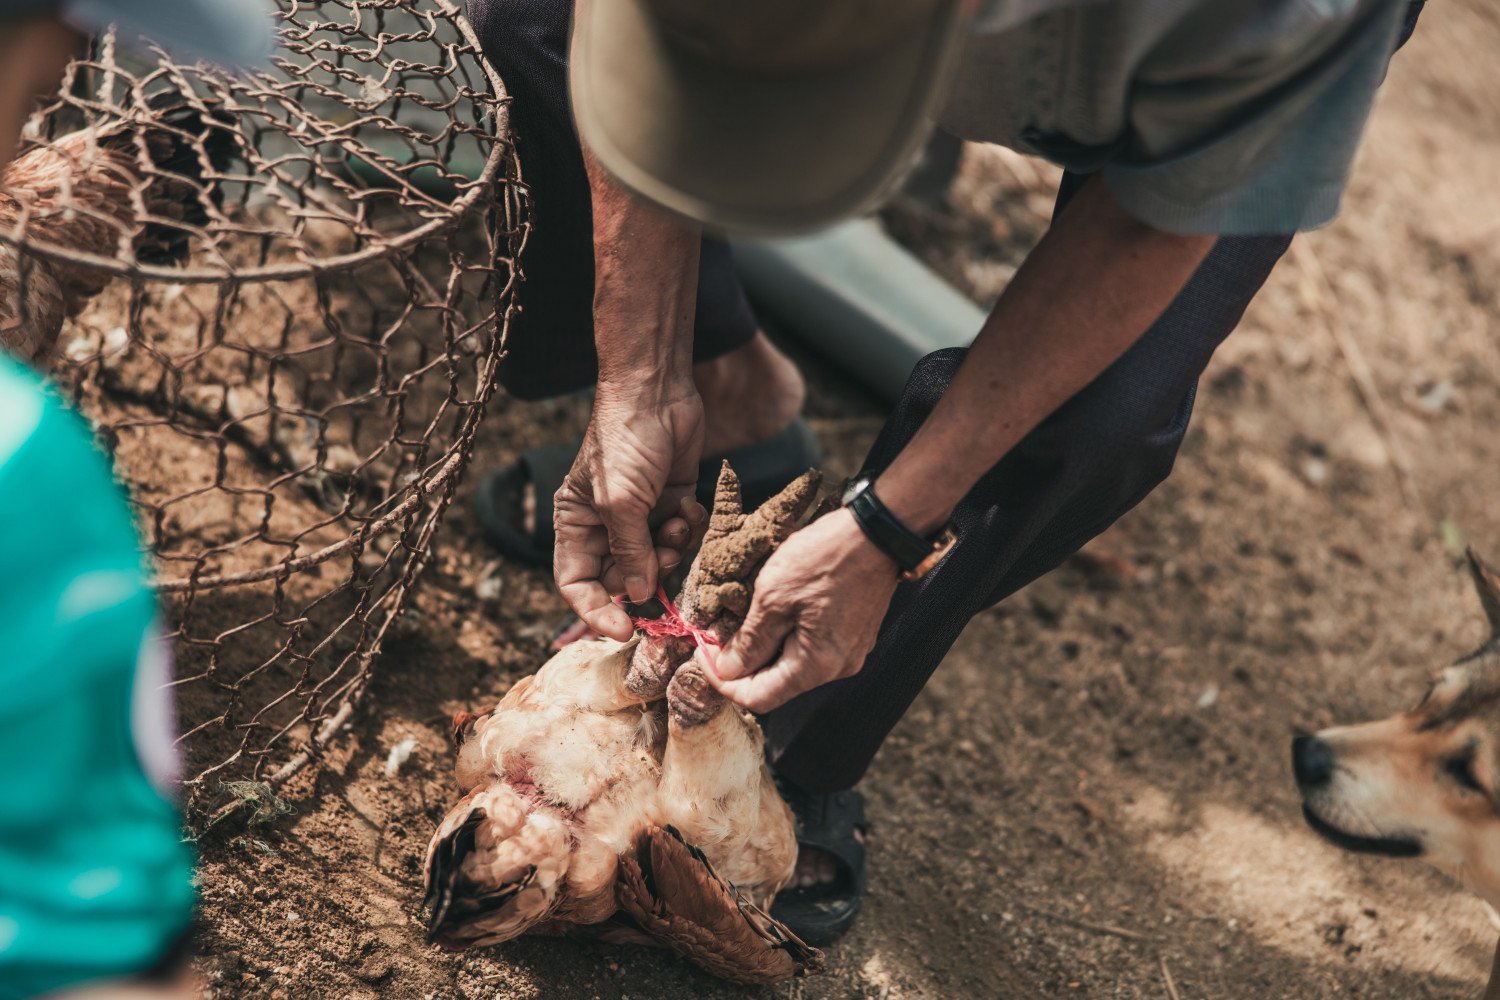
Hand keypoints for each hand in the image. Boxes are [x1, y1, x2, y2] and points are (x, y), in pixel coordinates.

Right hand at [554, 388, 708, 639]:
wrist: (658, 393)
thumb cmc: (625, 441)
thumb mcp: (620, 502)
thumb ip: (629, 553)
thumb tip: (639, 597)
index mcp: (575, 524)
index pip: (576, 584)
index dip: (596, 611)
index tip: (623, 630)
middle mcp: (605, 525)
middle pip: (620, 579)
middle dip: (644, 579)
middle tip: (663, 565)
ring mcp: (640, 516)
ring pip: (657, 562)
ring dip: (671, 552)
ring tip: (676, 525)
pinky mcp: (670, 504)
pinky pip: (681, 537)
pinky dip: (688, 529)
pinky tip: (689, 506)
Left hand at [708, 509, 898, 712]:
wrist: (876, 532)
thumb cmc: (824, 558)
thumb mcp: (774, 596)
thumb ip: (750, 640)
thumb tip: (728, 670)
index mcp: (816, 665)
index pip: (758, 698)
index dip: (723, 681)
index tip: (702, 652)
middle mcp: (837, 668)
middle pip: (776, 685)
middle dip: (740, 665)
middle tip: (714, 636)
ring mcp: (849, 652)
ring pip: (792, 666)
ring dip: (761, 650)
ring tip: (740, 621)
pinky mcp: (853, 635)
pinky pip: (810, 649)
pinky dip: (784, 639)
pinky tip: (771, 613)